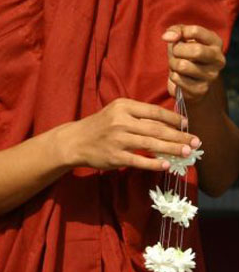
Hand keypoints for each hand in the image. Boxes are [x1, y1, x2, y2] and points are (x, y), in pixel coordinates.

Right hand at [56, 98, 200, 171]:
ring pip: (151, 144)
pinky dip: (154, 163)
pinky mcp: (115, 156)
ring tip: (187, 153)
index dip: (173, 118)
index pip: (154, 111)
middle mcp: (121, 121)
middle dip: (178, 136)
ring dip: (172, 149)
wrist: (76, 140)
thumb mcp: (117, 112)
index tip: (186, 124)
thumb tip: (167, 124)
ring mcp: (118, 139)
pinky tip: (166, 165)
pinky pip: (139, 160)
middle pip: (156, 128)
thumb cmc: (101, 126)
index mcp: (123, 106)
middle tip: (195, 141)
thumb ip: (138, 115)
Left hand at [162, 24, 224, 103]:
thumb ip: (176, 30)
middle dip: (177, 50)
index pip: (195, 31)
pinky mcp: (201, 89)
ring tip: (177, 65)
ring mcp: (211, 76)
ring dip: (173, 64)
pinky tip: (180, 76)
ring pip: (183, 66)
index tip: (177, 38)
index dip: (180, 33)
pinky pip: (178, 79)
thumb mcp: (182, 37)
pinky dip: (173, 76)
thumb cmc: (186, 53)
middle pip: (196, 51)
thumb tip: (168, 37)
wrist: (193, 81)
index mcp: (215, 42)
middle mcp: (218, 59)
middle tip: (175, 53)